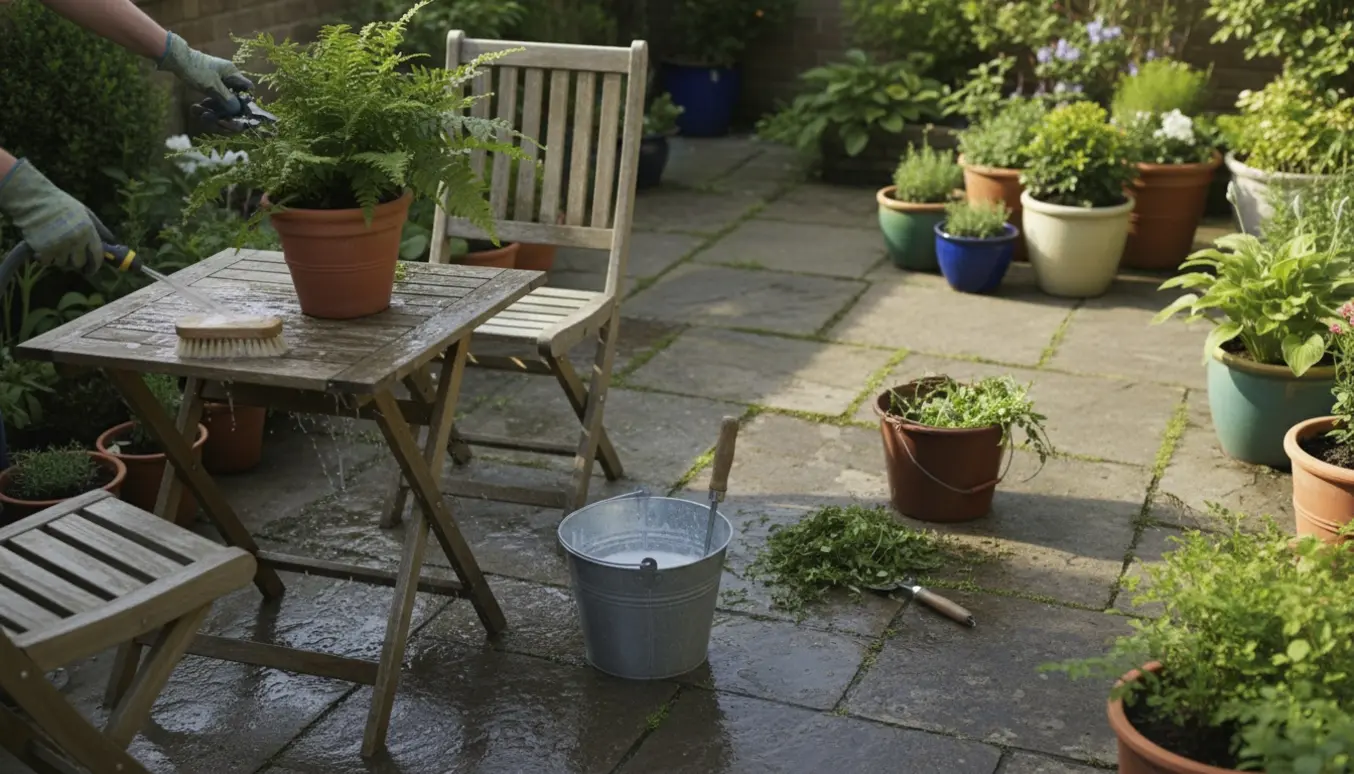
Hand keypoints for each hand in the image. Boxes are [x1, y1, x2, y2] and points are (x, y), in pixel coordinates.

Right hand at [0, 161, 101, 275]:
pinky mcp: (44, 249)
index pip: (96, 256)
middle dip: (75, 263)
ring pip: (62, 263)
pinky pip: (48, 262)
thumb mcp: (85, 212)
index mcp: (88, 232)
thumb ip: (98, 227)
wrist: (35, 200)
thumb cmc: (61, 204)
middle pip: (79, 263)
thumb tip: (111, 240)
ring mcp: (60, 246)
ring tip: (55, 248)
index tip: (91, 270)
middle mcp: (76, 241)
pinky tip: (44, 249)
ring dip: (59, 259)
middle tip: (69, 257)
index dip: (94, 266)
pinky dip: (46, 258)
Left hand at [158, 32, 253, 115]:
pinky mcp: (210, 83)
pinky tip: (198, 108)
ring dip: (215, 108)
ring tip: (202, 114)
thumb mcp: (212, 86)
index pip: (247, 88)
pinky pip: (214, 97)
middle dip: (226, 109)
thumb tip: (238, 109)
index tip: (238, 111)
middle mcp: (228, 76)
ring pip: (223, 99)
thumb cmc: (196, 70)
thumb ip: (227, 98)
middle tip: (218, 118)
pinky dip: (208, 104)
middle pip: (234, 96)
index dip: (245, 100)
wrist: (176, 60)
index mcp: (232, 73)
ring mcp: (219, 80)